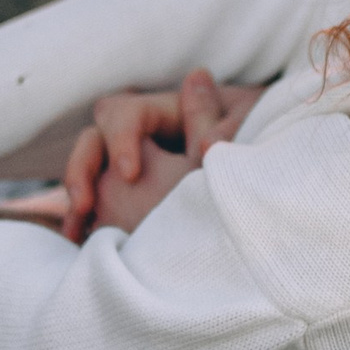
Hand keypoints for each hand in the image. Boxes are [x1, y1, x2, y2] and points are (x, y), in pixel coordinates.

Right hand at [60, 71, 261, 239]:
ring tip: (76, 233)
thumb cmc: (267, 150)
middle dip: (82, 169)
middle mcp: (145, 137)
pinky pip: (98, 206)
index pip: (126, 112)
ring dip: (77, 200)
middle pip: (94, 139)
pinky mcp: (130, 200)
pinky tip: (81, 246)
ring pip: (90, 174)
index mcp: (171, 112)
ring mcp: (134, 169)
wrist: (273, 195)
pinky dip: (86, 224)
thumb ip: (224, 126)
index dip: (122, 138)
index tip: (130, 173)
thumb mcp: (252, 136)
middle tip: (84, 205)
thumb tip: (201, 103)